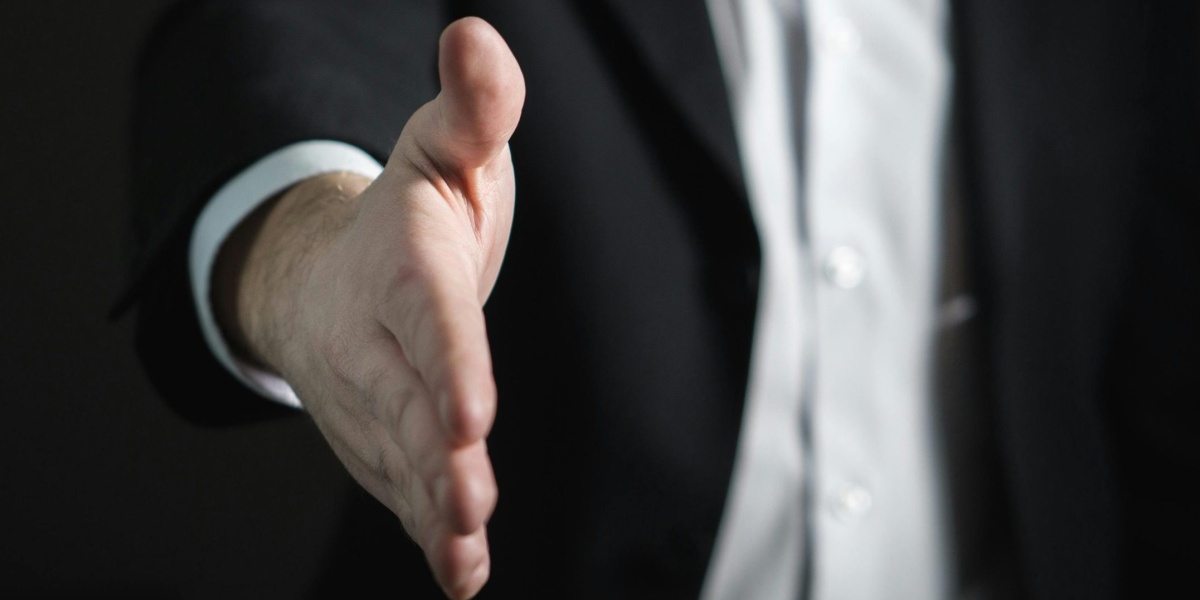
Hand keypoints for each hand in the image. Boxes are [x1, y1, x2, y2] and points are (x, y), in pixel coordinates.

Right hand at [213, 17, 523, 598]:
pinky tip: (461, 573)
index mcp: (404, 268)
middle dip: (435, 454)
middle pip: (408, 401)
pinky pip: (401, 488)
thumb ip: (473, 106)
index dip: (449, 361)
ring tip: (462, 547)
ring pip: (402, 458)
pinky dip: (428, 532)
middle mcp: (378, 340)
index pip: (429, 317)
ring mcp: (375, 398)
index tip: (471, 410)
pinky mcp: (383, 439)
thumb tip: (476, 34)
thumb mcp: (444, 148)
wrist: (329, 274)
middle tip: (468, 499)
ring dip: (433, 507)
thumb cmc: (409, 213)